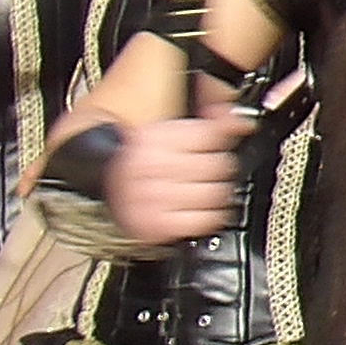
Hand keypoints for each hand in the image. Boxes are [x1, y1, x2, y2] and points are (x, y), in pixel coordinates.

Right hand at [102, 106, 254, 245]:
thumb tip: (241, 120)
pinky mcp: (155, 225)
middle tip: (212, 167)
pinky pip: (203, 221)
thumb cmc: (140, 155)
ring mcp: (151, 199)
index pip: (211, 135)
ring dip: (218, 192)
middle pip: (217, 166)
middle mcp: (150, 167)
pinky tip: (200, 206)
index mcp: (153, 138)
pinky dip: (210, 216)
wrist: (104, 182)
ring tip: (205, 187)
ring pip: (214, 195)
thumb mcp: (168, 126)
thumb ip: (208, 119)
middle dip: (221, 165)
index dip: (223, 135)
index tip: (223, 138)